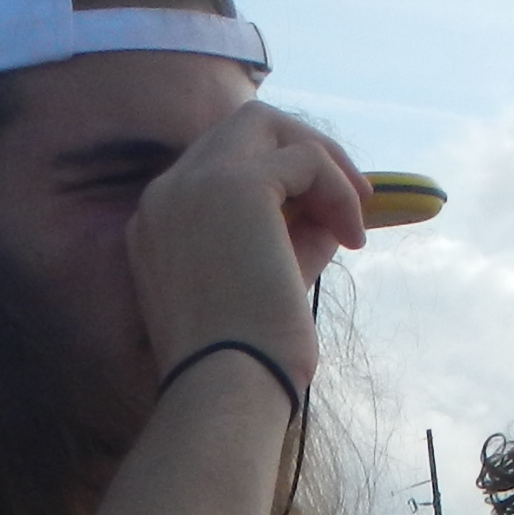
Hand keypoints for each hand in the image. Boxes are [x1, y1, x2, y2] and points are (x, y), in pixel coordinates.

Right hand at [126, 103, 369, 391]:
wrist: (227, 387)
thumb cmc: (248, 357)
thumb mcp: (267, 282)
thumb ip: (293, 234)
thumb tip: (337, 205)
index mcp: (157, 222)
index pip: (218, 162)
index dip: (277, 174)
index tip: (320, 211)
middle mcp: (164, 194)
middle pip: (241, 127)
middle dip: (303, 148)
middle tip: (352, 195)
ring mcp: (193, 184)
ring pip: (269, 127)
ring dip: (324, 162)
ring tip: (355, 217)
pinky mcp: (235, 186)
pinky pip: (305, 160)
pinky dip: (338, 191)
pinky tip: (352, 239)